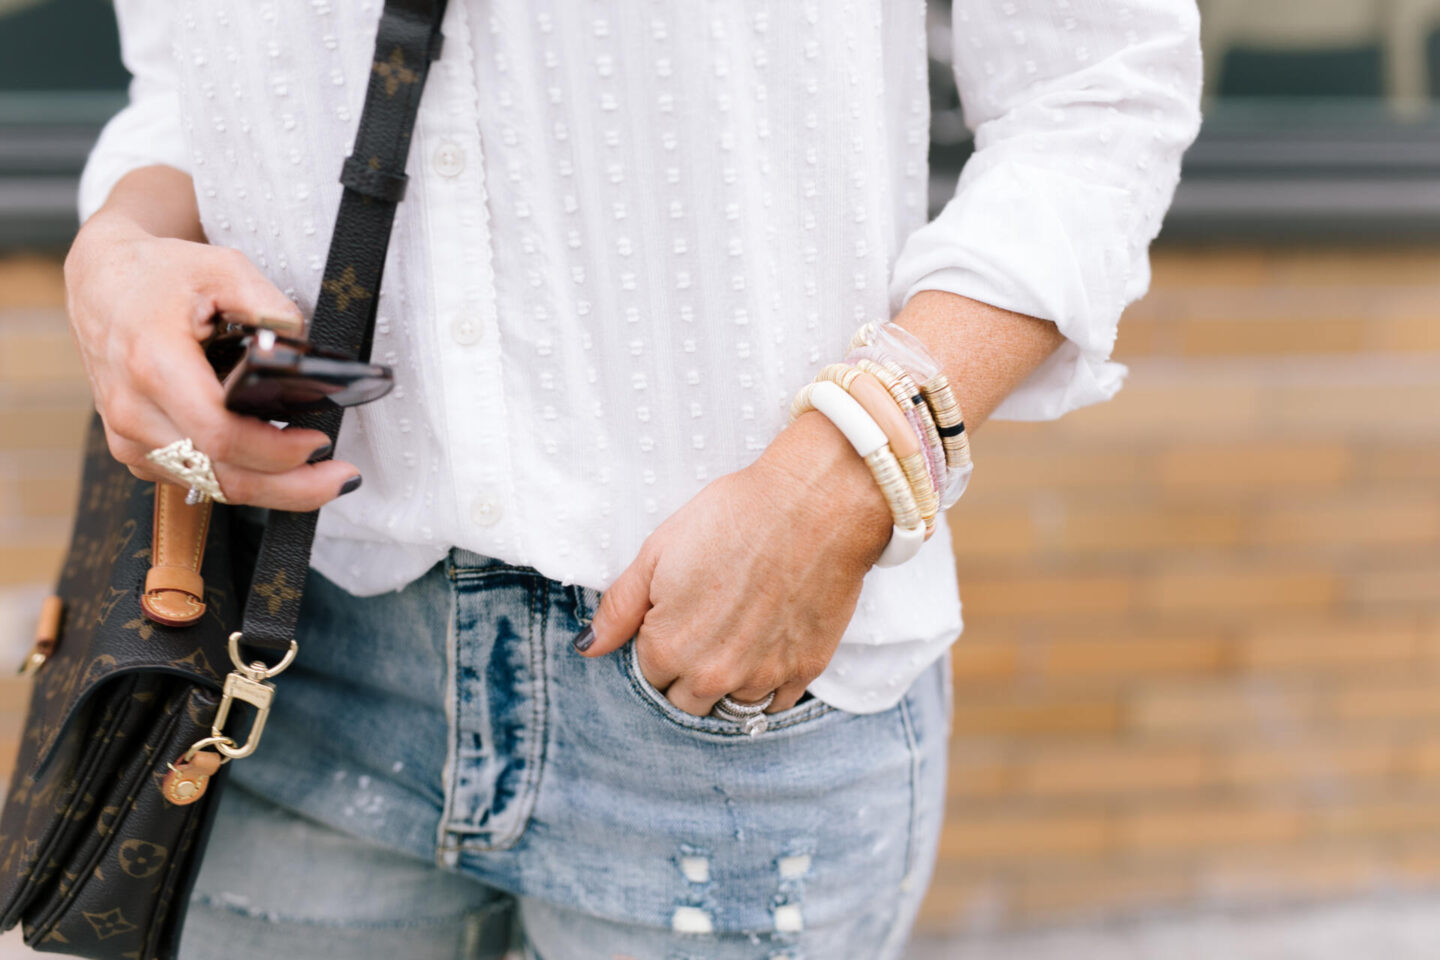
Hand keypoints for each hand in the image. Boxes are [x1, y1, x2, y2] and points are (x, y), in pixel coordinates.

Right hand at [63, 208, 360, 508]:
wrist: (101, 284)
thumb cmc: (161, 274)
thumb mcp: (222, 268)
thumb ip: (268, 305)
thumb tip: (302, 346)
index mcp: (152, 364)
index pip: (220, 434)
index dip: (276, 450)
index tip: (320, 442)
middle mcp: (133, 411)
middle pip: (221, 476)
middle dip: (290, 487)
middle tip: (341, 478)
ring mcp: (127, 437)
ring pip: (211, 486)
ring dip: (271, 489)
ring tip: (321, 477)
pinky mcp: (132, 450)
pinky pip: (195, 480)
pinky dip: (241, 480)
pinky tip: (278, 468)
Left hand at [573, 411, 893, 715]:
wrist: (813, 506)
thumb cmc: (732, 518)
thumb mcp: (657, 552)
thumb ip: (619, 608)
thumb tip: (587, 647)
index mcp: (668, 649)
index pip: (648, 675)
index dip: (658, 644)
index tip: (675, 615)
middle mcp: (712, 676)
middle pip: (685, 702)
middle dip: (686, 675)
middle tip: (705, 627)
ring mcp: (761, 678)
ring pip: (730, 707)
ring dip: (727, 684)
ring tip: (738, 635)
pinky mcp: (805, 671)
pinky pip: (775, 704)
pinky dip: (767, 685)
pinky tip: (768, 646)